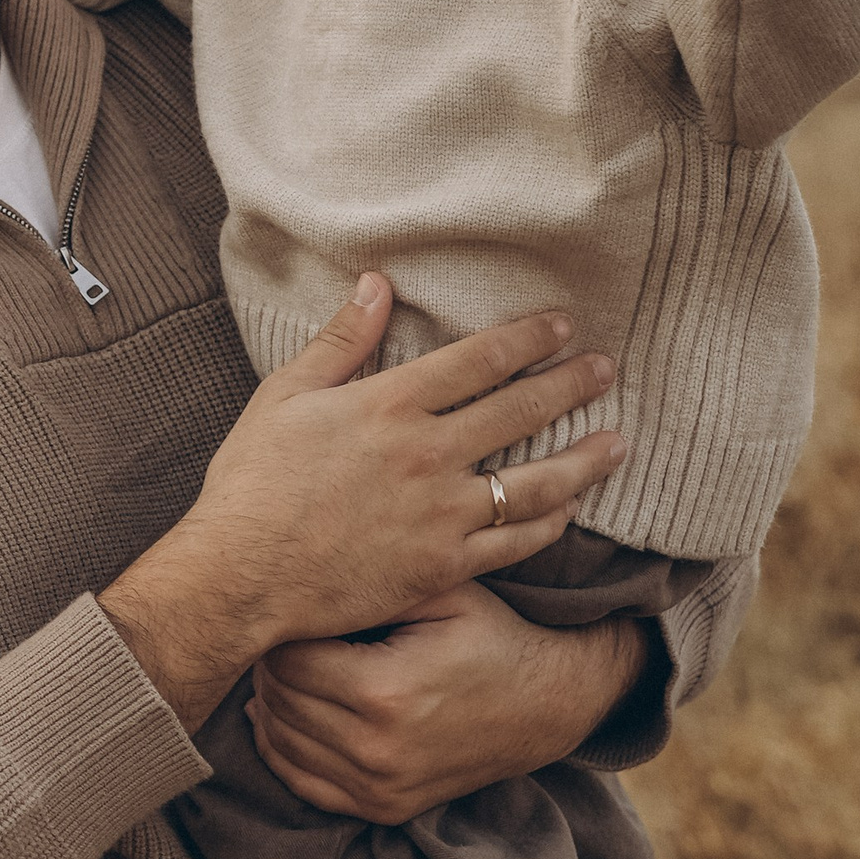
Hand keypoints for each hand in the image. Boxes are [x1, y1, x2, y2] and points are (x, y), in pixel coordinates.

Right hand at [98, 280, 622, 733]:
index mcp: (389, 405)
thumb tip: (377, 283)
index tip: (561, 325)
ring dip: (583, 459)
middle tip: (606, 368)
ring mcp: (442, 513)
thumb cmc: (252, 482)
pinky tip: (568, 509)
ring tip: (617, 443)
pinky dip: (549, 523)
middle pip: (520, 411)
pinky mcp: (444, 565)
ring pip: (535, 482)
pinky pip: (515, 541)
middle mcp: (427, 454)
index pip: (479, 360)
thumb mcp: (285, 395)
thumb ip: (341, 340)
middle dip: (571, 384)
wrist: (242, 575)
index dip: (527, 338)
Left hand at [247, 589, 652, 821]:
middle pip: (277, 700)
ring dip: (274, 703)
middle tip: (290, 633)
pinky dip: (283, 747)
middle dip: (272, 664)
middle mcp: (376, 750)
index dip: (283, 630)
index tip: (298, 609)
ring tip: (294, 667)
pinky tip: (291, 713)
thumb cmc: (490, 634)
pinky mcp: (384, 809)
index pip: (285, 661)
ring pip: (279, 742)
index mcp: (384, 693)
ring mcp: (379, 788)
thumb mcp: (441, 591)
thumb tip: (297, 583)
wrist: (548, 703)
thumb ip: (371, 583)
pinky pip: (301, 782)